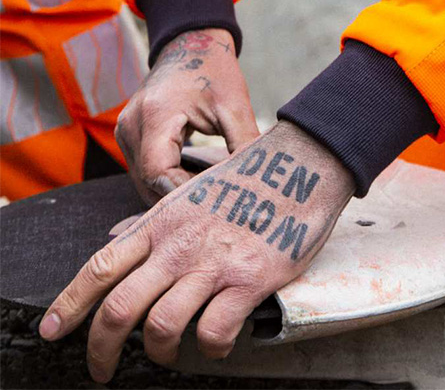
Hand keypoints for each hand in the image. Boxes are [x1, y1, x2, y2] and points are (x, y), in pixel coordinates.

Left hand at [39, 121, 355, 382]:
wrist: (303, 164)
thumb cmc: (249, 179)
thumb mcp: (190, 193)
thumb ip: (154, 223)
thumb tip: (117, 242)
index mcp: (162, 221)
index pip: (100, 266)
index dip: (68, 305)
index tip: (52, 331)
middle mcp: (179, 244)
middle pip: (120, 309)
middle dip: (101, 350)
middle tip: (100, 370)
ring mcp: (213, 263)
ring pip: (162, 328)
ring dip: (160, 352)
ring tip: (169, 353)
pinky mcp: (248, 281)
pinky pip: (214, 333)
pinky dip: (211, 348)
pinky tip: (217, 340)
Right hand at [115, 28, 257, 204]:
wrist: (191, 42)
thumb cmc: (213, 70)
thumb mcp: (234, 105)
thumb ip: (244, 143)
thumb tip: (256, 181)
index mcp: (154, 116)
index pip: (159, 174)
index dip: (185, 193)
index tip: (215, 201)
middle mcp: (130, 126)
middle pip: (148, 183)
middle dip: (181, 198)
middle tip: (216, 204)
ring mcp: (125, 131)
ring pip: (144, 182)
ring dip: (173, 191)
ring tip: (208, 194)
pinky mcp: (129, 136)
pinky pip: (144, 170)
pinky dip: (167, 180)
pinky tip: (194, 181)